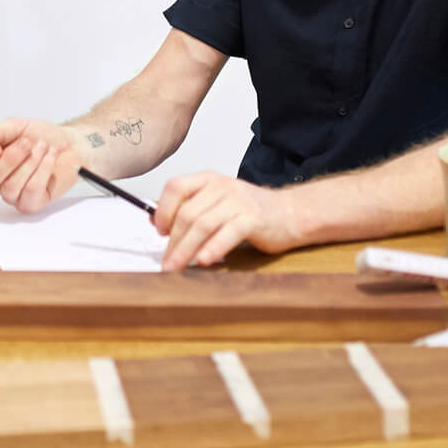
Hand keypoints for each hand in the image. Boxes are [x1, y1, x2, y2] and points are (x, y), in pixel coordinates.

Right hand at [0, 119, 82, 212]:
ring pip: (10, 186)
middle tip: (27, 142)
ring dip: (30, 163)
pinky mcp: (32, 203)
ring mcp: (14, 194)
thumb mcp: (18, 126)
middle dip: (11, 158)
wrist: (71, 144)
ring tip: (42, 148)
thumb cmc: (43, 136)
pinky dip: (42, 170)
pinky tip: (49, 158)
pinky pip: (30, 191)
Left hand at [153, 171, 296, 271]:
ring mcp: (238, 201)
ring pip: (202, 225)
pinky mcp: (254, 218)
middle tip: (166, 262)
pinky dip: (213, 248)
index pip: (175, 186)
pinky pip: (228, 233)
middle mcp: (222, 186)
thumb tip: (156, 221)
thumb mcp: (218, 203)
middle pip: (187, 213)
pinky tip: (204, 261)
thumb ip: (191, 209)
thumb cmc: (251, 212)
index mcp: (209, 180)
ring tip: (177, 267)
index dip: (163, 210)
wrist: (291, 214)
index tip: (160, 232)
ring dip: (185, 250)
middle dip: (173, 241)